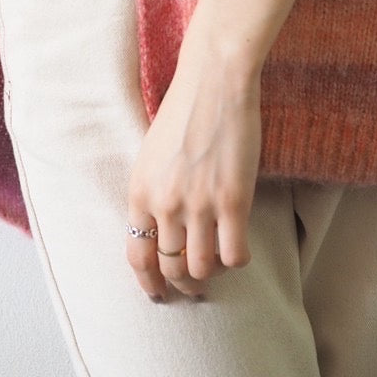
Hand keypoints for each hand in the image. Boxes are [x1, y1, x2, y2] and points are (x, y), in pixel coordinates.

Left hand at [125, 27, 261, 302]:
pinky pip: (234, 254)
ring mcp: (199, 204)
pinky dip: (237, 261)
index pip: (136, 256)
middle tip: (197, 286)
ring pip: (202, 268)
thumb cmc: (184, 111)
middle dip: (184, 284)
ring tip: (218, 266)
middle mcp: (164, 203)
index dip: (149, 282)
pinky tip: (239, 250)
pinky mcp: (233, 200)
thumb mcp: (152, 154)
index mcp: (139, 191)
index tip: (160, 294)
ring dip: (211, 274)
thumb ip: (153, 192)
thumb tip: (162, 231)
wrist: (214, 82)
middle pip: (171, 267)